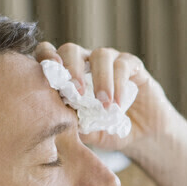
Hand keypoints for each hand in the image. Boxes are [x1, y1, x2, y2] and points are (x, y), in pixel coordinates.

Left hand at [34, 41, 177, 152]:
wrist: (141, 136)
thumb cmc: (107, 131)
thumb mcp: (86, 132)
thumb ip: (71, 124)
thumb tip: (56, 119)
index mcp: (68, 75)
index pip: (49, 55)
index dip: (45, 59)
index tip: (47, 78)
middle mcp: (86, 63)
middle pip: (71, 50)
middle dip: (71, 68)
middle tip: (76, 93)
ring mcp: (109, 61)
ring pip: (100, 55)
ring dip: (100, 79)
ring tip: (103, 104)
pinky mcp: (132, 65)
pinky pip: (122, 65)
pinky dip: (119, 85)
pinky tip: (118, 105)